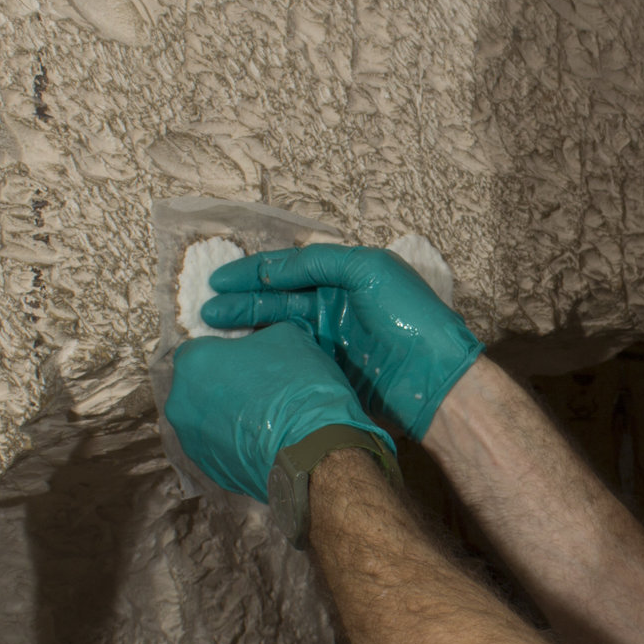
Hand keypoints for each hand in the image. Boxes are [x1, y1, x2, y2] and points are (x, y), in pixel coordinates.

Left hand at [167, 320, 392, 500]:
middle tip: (259, 388)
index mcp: (194, 361)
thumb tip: (258, 346)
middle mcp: (180, 401)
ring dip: (228, 415)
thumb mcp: (287, 337)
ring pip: (207, 419)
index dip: (228, 353)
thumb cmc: (298, 388)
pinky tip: (263, 441)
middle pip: (199, 385)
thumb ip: (259, 338)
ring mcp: (191, 440)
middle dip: (223, 385)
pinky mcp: (209, 469)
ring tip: (263, 419)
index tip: (251, 360)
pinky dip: (235, 443)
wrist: (312, 452)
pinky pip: (219, 447)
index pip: (202, 348)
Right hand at [202, 245, 482, 439]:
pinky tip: (240, 352)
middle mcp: (337, 304)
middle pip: (279, 298)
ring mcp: (332, 339)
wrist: (436, 381)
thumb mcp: (368, 270)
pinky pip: (289, 356)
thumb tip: (274, 269)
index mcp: (348, 275)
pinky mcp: (329, 370)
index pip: (292, 268)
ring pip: (280, 327)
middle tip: (207, 309)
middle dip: (242, 301)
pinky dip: (264, 352)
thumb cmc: (409, 317)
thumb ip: (319, 262)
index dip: (254, 272)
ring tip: (212, 327)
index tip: (220, 280)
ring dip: (247, 325)